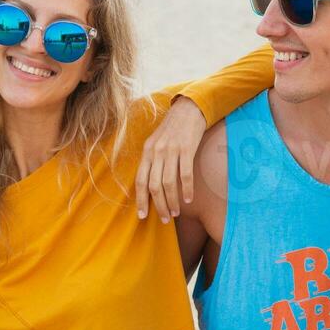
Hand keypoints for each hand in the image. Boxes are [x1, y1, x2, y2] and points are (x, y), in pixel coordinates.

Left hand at [135, 97, 207, 222]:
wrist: (189, 109)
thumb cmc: (173, 129)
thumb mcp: (157, 142)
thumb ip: (153, 161)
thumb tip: (150, 185)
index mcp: (147, 152)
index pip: (140, 181)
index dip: (140, 200)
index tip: (142, 216)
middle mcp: (156, 152)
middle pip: (154, 186)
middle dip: (158, 206)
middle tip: (165, 219)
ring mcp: (171, 150)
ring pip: (168, 183)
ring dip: (172, 201)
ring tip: (176, 213)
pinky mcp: (186, 148)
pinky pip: (185, 174)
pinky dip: (186, 189)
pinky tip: (188, 199)